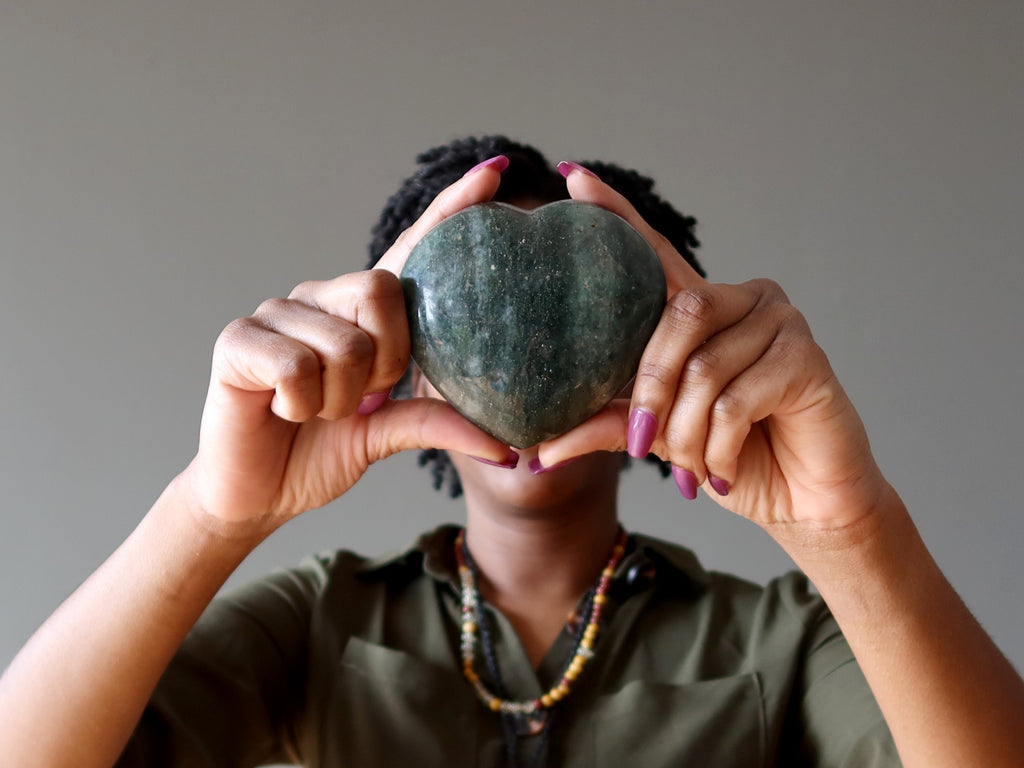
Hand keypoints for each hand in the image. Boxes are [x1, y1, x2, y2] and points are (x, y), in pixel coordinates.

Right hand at [181, 164, 513, 533]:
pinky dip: (303, 405)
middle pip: (382, 291)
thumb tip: (509, 446)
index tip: (496, 173)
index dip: (448, 212)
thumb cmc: (320, 452)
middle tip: (362, 398)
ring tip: (317, 412)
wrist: (256, 495)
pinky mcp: (239, 339)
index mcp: (361, 313)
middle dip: (386, 361)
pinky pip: (298, 366)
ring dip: (339, 399)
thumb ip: (437, 422)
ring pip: (345, 343)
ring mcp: (277, 313)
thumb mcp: (386, 434)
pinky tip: (285, 412)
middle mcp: (321, 299)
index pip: (409, 252)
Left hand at [538, 169, 892, 536]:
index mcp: (702, 310)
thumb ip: (607, 427)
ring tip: (690, 466)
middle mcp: (743, 300)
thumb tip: (537, 452)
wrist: (800, 504)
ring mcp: (780, 322)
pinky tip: (719, 470)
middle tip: (640, 442)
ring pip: (705, 368)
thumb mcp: (659, 438)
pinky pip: (737, 400)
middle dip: (650, 388)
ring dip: (685, 432)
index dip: (616, 213)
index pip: (654, 251)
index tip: (571, 177)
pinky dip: (716, 446)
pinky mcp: (808, 357)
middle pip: (676, 316)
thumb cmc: (732, 458)